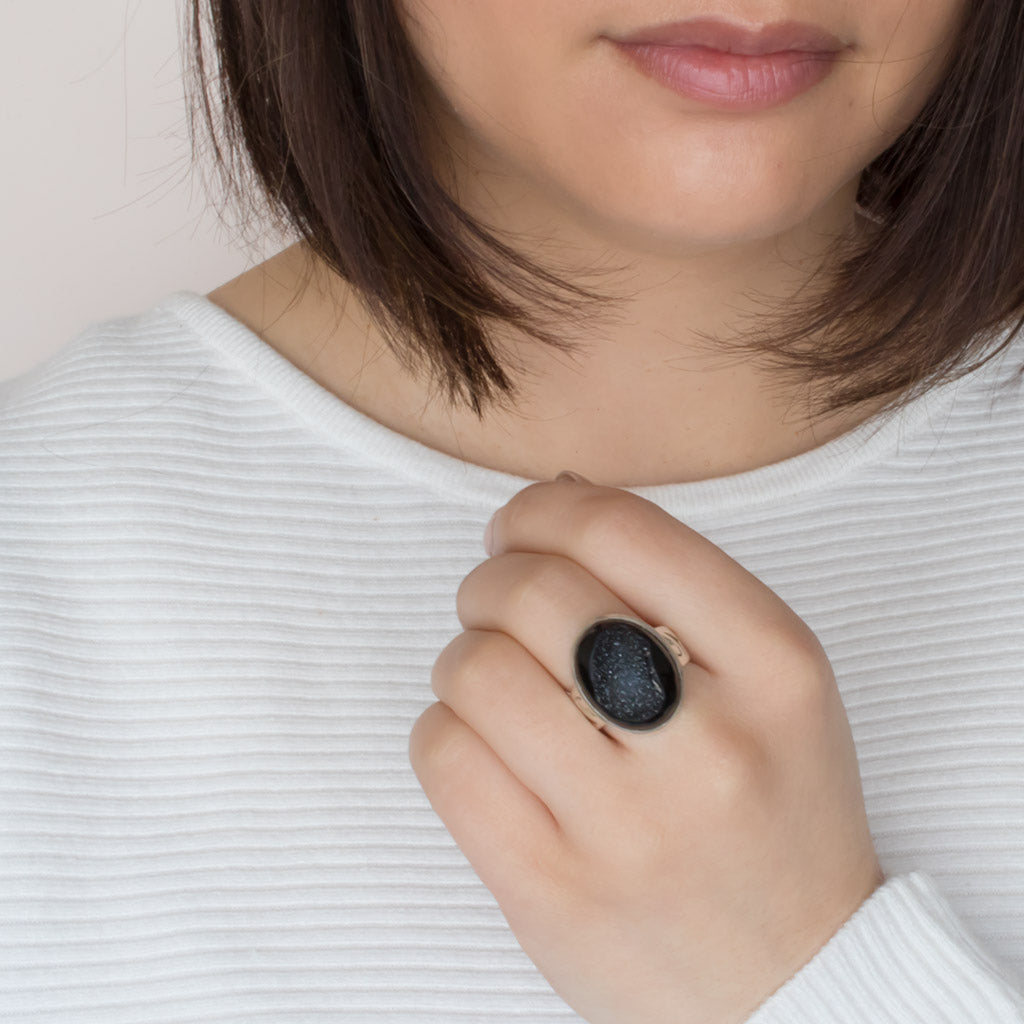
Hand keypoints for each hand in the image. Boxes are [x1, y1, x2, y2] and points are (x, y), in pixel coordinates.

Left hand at [409, 475, 884, 1023]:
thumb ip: (677, 584)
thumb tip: (552, 495)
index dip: (543, 509)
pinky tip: (482, 743)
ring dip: (463, 656)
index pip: (622, 530)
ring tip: (494, 681)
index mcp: (776, 667)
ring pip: (474, 670)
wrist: (793, 980)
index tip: (519, 526)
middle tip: (496, 602)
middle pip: (533, 594)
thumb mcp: (775, 683)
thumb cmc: (772, 809)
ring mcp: (625, 827)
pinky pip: (444, 757)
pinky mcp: (550, 891)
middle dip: (491, 580)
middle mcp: (707, 743)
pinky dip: (443, 728)